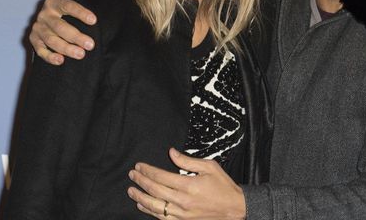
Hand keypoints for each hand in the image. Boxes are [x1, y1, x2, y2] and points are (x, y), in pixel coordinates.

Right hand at [29, 0, 97, 64]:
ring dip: (65, 48)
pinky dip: (49, 56)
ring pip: (50, 40)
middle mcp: (44, 14)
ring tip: (81, 54)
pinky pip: (39, 50)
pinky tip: (61, 61)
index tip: (94, 21)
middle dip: (75, 36)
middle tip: (91, 44)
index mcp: (54, 1)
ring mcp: (38, 27)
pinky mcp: (34, 39)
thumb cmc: (66, 4)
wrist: (52, 14)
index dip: (80, 12)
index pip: (68, 6)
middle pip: (59, 26)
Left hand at [127, 148, 245, 219]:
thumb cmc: (223, 185)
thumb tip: (171, 153)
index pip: (161, 176)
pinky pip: (162, 218)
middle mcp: (183, 201)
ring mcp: (182, 214)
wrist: (234, 208)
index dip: (148, 170)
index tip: (139, 166)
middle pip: (155, 190)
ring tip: (131, 190)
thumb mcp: (209, 167)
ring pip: (155, 206)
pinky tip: (142, 205)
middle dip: (141, 181)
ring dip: (141, 197)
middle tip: (132, 174)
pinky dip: (150, 211)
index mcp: (189, 185)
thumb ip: (188, 161)